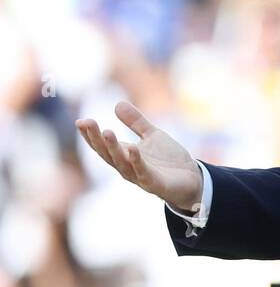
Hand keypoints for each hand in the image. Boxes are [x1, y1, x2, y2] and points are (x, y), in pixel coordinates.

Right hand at [75, 101, 202, 212]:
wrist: (192, 179)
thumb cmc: (169, 160)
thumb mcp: (152, 135)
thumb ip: (136, 122)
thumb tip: (117, 103)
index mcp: (124, 155)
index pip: (102, 145)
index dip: (90, 134)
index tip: (80, 121)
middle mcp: (127, 167)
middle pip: (106, 153)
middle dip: (95, 138)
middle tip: (86, 122)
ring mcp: (139, 176)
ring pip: (121, 162)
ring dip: (113, 147)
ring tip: (106, 131)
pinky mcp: (154, 183)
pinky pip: (143, 172)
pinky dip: (136, 160)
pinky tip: (132, 148)